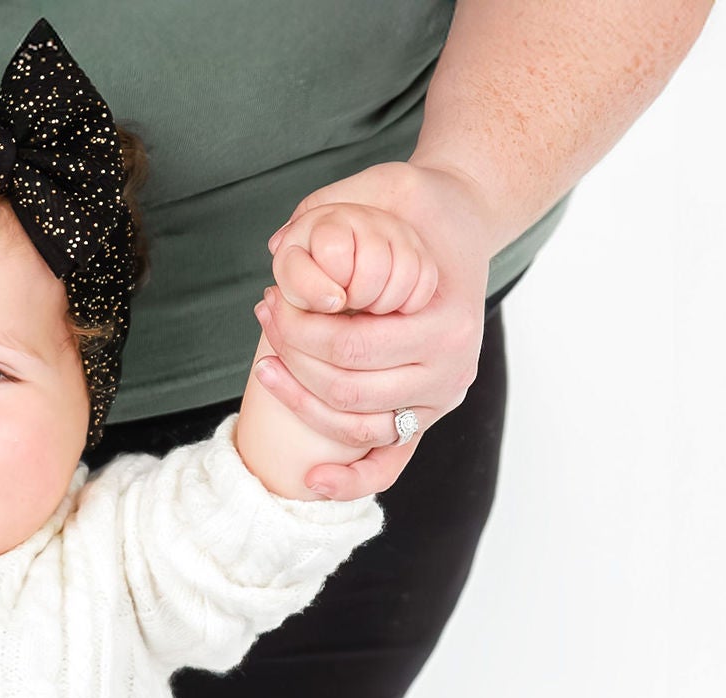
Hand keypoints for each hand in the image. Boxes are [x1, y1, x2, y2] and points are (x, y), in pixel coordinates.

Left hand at [252, 160, 497, 499]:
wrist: (461, 227)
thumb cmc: (420, 210)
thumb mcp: (387, 187)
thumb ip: (336, 205)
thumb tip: (277, 248)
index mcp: (449, 322)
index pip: (352, 345)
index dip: (297, 330)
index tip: (268, 300)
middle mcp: (451, 371)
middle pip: (347, 389)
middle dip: (293, 360)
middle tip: (264, 320)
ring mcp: (439, 402)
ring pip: (354, 426)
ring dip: (300, 403)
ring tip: (267, 366)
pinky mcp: (423, 420)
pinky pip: (387, 465)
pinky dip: (350, 481)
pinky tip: (311, 480)